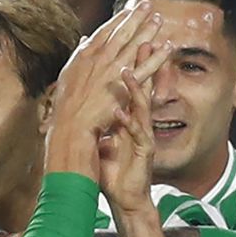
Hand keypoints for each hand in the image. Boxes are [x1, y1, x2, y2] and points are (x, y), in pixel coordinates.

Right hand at [48, 0, 163, 141]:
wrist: (71, 122)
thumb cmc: (66, 102)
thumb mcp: (68, 73)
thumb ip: (79, 54)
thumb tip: (86, 39)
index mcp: (85, 54)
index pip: (105, 31)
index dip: (119, 18)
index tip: (129, 9)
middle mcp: (100, 58)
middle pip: (122, 33)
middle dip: (136, 17)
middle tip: (147, 5)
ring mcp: (113, 70)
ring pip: (135, 45)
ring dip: (148, 31)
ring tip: (159, 19)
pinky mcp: (125, 85)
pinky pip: (146, 67)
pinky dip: (158, 56)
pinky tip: (167, 47)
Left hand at [98, 40, 172, 213]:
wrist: (125, 195)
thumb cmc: (114, 166)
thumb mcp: (106, 136)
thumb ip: (101, 117)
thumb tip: (91, 98)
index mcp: (130, 116)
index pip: (132, 85)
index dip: (130, 64)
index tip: (124, 42)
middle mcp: (140, 121)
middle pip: (144, 88)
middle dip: (142, 66)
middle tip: (141, 41)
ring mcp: (143, 134)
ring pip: (143, 106)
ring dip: (135, 89)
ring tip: (125, 71)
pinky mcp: (144, 150)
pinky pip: (137, 133)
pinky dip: (128, 122)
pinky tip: (119, 112)